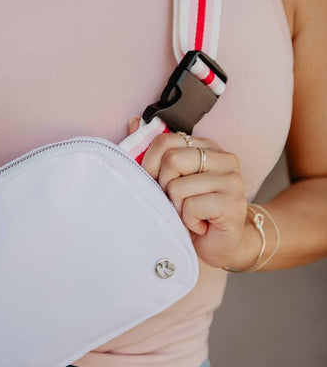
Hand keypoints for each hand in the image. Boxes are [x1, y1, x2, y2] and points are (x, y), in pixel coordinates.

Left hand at [127, 116, 258, 268]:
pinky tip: (200, 224)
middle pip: (171, 160)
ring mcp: (232, 179)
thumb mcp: (167, 180)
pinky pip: (191, 207)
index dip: (150, 164)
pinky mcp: (234, 203)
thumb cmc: (191, 210)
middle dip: (164, 187)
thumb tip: (133, 122)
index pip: (165, 140)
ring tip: (190, 214)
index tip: (155, 183)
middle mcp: (223, 157)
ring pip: (178, 187)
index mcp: (205, 146)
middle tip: (176, 201)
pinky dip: (188, 221)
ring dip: (176, 208)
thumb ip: (152, 152)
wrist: (220, 245)